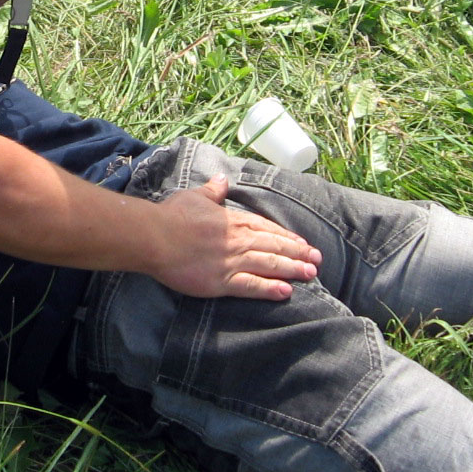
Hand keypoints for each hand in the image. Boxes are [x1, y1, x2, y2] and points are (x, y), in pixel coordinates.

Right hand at [152, 175, 319, 300]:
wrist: (155, 237)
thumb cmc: (172, 216)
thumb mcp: (194, 196)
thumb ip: (212, 191)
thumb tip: (222, 179)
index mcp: (233, 220)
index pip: (267, 228)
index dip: (287, 237)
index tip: (303, 243)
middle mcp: (237, 240)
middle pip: (274, 246)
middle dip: (298, 254)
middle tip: (317, 261)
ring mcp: (231, 262)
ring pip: (269, 264)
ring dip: (292, 269)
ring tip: (310, 274)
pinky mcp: (221, 282)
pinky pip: (251, 286)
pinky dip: (269, 289)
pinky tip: (285, 291)